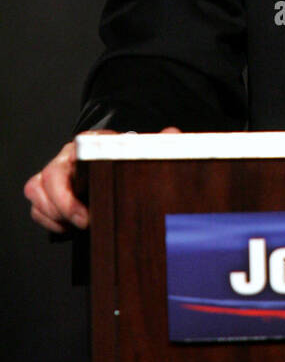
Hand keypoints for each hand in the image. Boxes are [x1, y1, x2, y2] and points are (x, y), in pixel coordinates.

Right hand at [24, 127, 180, 232]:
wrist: (120, 168)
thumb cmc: (130, 161)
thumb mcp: (148, 153)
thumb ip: (162, 144)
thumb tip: (171, 134)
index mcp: (89, 144)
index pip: (73, 156)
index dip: (74, 188)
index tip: (87, 213)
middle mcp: (68, 157)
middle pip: (48, 177)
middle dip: (62, 206)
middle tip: (83, 223)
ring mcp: (57, 174)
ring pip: (36, 190)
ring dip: (52, 213)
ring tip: (74, 225)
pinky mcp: (50, 193)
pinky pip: (37, 207)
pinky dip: (49, 220)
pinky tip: (67, 227)